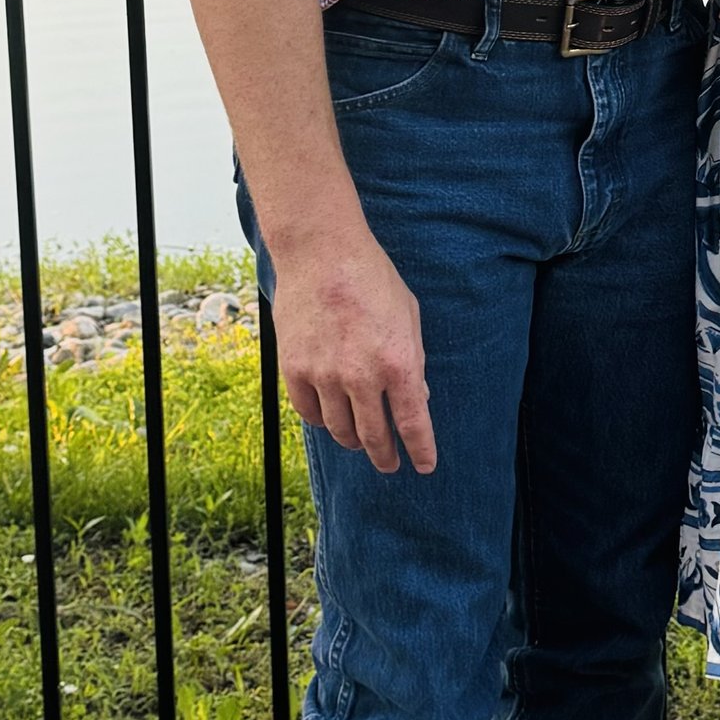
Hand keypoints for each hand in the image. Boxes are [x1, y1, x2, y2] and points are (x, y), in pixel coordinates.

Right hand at [263, 212, 435, 474]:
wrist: (321, 252)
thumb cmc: (372, 279)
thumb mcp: (408, 316)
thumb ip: (413, 360)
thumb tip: (418, 398)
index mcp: (398, 362)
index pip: (413, 424)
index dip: (421, 451)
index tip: (425, 466)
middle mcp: (361, 376)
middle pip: (374, 437)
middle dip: (386, 457)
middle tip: (390, 465)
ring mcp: (325, 374)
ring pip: (340, 430)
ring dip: (353, 442)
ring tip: (360, 443)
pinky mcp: (295, 368)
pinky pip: (310, 412)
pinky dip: (323, 421)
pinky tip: (331, 419)